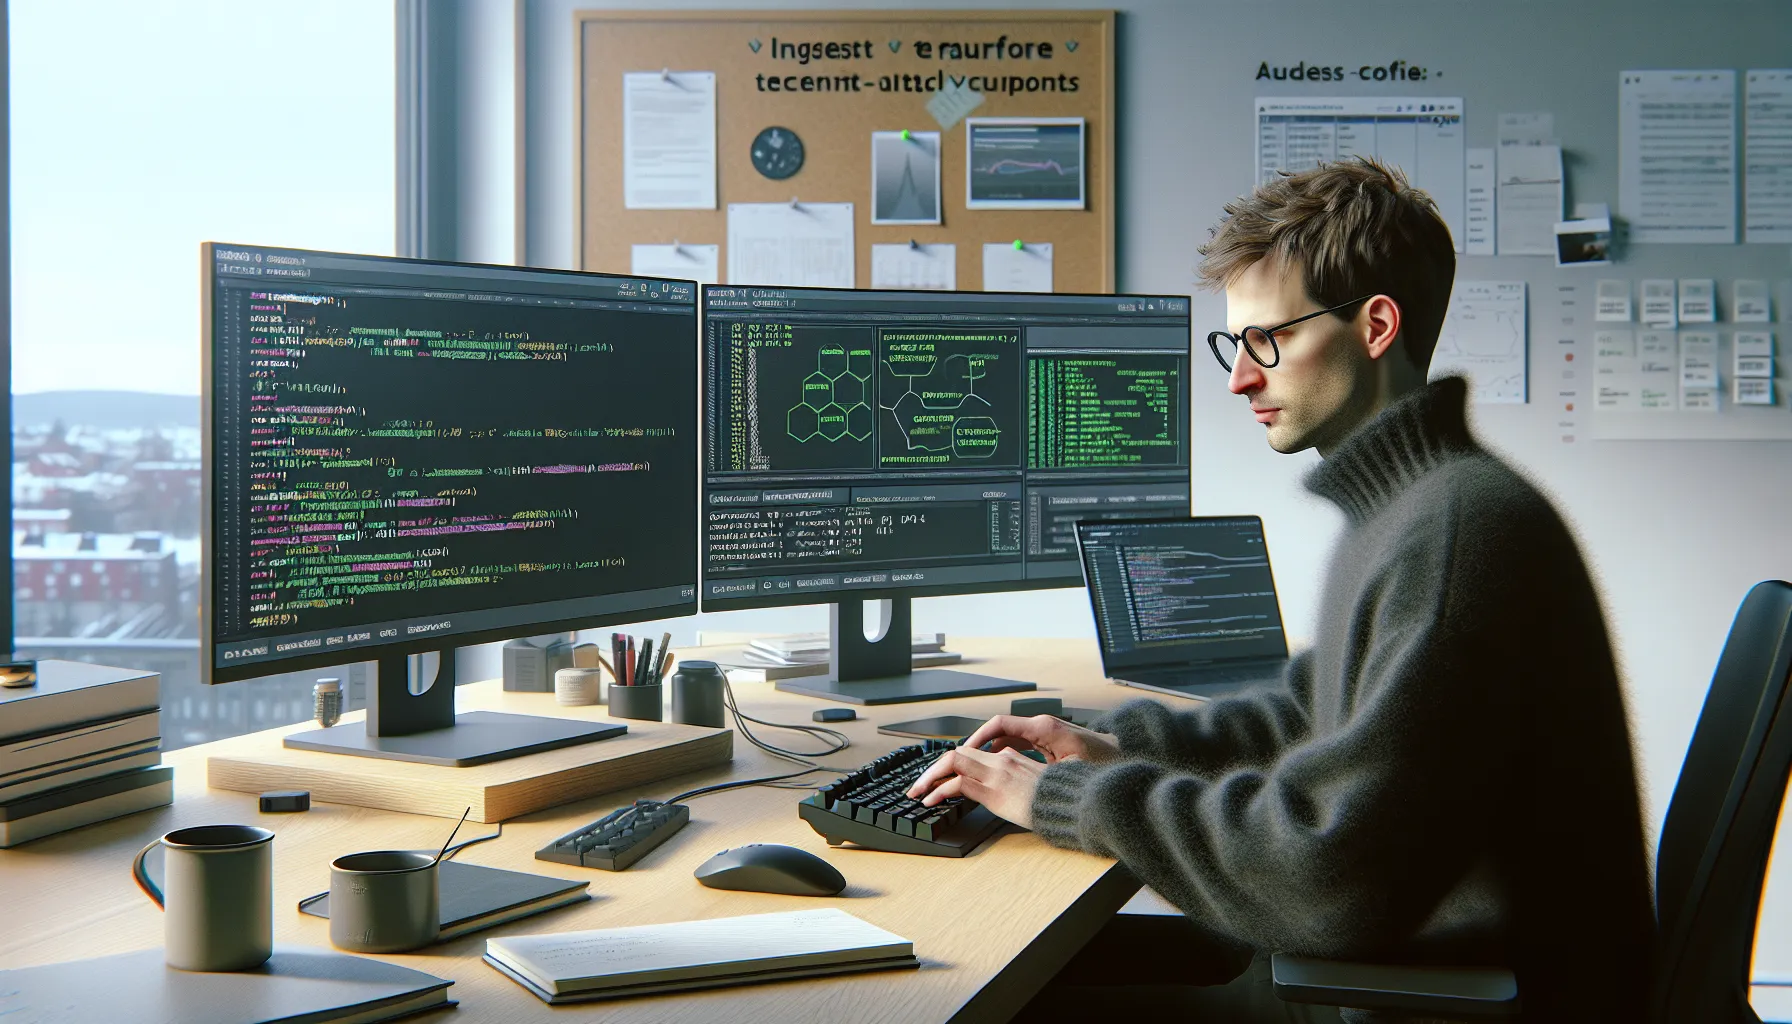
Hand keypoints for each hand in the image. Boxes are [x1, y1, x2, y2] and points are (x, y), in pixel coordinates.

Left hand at [904, 745, 1044, 828]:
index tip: (937, 779)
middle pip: (956, 753)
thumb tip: (1002, 792)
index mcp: (1010, 758)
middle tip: (917, 785)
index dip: (949, 766)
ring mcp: (996, 774)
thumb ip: (1016, 783)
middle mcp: (1001, 760)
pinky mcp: (994, 790)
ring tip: (917, 793)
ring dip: (929, 778)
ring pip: (952, 763)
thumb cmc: (1057, 801)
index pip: (971, 754)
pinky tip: (930, 801)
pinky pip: (957, 784)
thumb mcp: (1034, 787)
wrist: (1072, 804)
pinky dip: (939, 791)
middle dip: (932, 769)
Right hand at [961, 714, 1120, 764]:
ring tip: (976, 768)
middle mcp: (1041, 726)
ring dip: (991, 751)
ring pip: (1009, 739)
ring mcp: (1045, 734)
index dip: (978, 737)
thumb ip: (1039, 770)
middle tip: (962, 762)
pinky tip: (1000, 769)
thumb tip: (1014, 775)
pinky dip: (1006, 754)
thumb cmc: (1103, 763)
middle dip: (979, 746)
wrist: (1125, 757)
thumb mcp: (1069, 769)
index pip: (1000, 725)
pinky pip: (1020, 745)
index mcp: (1043, 728)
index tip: (963, 750)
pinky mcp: (1050, 744)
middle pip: (1000, 731)